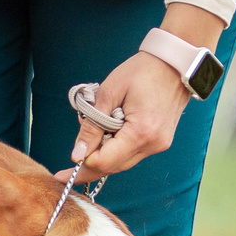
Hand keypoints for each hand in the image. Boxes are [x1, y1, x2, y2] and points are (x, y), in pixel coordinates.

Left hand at [63, 4, 226, 178]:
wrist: (174, 64)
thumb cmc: (142, 71)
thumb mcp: (109, 93)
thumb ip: (92, 126)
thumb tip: (78, 154)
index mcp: (141, 132)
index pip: (105, 161)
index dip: (82, 165)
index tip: (62, 170)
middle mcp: (152, 145)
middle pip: (113, 168)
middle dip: (88, 167)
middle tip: (64, 171)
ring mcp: (158, 145)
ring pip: (122, 163)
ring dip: (101, 157)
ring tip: (85, 144)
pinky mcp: (159, 142)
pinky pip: (131, 154)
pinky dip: (115, 149)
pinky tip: (104, 138)